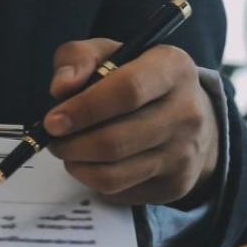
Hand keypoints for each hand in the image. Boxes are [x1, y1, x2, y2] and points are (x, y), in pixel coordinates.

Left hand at [43, 39, 219, 206]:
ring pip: (113, 174)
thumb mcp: (111, 55)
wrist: (192, 119)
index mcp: (173, 68)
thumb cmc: (141, 81)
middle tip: (55, 141)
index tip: (53, 121)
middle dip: (72, 145)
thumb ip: (78, 58)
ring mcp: (183, 153)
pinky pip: (120, 192)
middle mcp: (186, 112)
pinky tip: (95, 164)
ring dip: (78, 166)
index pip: (127, 91)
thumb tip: (61, 87)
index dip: (84, 109)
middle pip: (115, 141)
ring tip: (70, 152)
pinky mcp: (175, 184)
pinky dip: (95, 180)